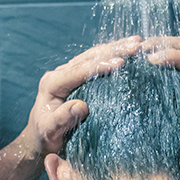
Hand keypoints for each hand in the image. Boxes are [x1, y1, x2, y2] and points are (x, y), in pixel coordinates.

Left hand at [23, 36, 142, 153]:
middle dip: (114, 50)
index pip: (79, 70)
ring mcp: (69, 72)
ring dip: (116, 47)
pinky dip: (113, 55)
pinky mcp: (77, 76)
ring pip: (94, 55)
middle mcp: (60, 73)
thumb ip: (63, 118)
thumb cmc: (46, 137)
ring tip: (139, 42)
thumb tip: (82, 106)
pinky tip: (129, 50)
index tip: (120, 63)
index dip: (100, 65)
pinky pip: (96, 61)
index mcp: (52, 83)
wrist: (40, 137)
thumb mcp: (51, 131)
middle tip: (137, 46)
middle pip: (89, 57)